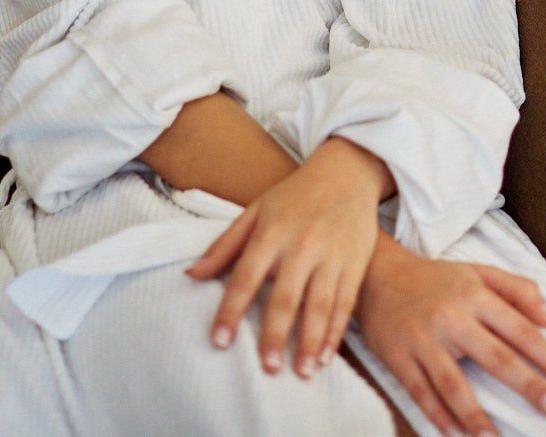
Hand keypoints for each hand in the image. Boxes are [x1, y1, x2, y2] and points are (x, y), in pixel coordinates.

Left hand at [187, 139, 390, 378]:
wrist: (346, 172)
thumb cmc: (294, 195)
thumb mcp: (255, 211)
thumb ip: (224, 246)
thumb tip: (190, 275)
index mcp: (271, 233)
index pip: (245, 278)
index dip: (230, 311)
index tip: (219, 342)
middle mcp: (302, 246)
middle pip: (286, 298)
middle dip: (276, 336)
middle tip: (267, 368)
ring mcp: (331, 256)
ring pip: (320, 306)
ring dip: (310, 341)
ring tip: (301, 373)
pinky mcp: (354, 264)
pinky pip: (345, 304)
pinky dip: (335, 332)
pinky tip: (325, 356)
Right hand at [356, 239, 545, 436]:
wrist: (377, 276)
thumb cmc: (436, 278)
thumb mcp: (478, 272)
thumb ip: (518, 289)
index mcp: (475, 295)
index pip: (519, 330)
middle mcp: (452, 318)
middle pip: (495, 357)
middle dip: (527, 385)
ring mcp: (423, 340)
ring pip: (454, 383)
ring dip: (475, 414)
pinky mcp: (398, 358)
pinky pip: (420, 392)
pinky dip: (437, 414)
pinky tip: (454, 433)